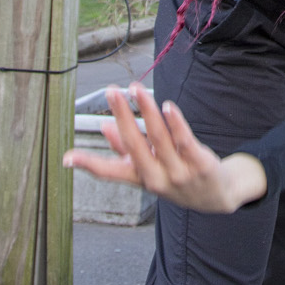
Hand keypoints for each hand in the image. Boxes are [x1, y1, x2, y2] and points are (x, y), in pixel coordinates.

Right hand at [63, 84, 266, 213]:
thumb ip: (127, 150)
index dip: (88, 165)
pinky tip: (167, 107)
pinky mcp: (200, 165)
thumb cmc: (177, 176)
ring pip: (159, 138)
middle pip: (135, 145)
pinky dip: (175, 123)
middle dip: (122, 116)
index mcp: (140, 179)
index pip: (110, 173)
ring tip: (136, 89)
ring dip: (147, 111)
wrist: (217, 195)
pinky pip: (185, 141)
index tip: (67, 158)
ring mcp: (179, 174)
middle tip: (112, 91)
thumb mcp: (150, 169)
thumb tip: (105, 127)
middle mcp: (157, 179)